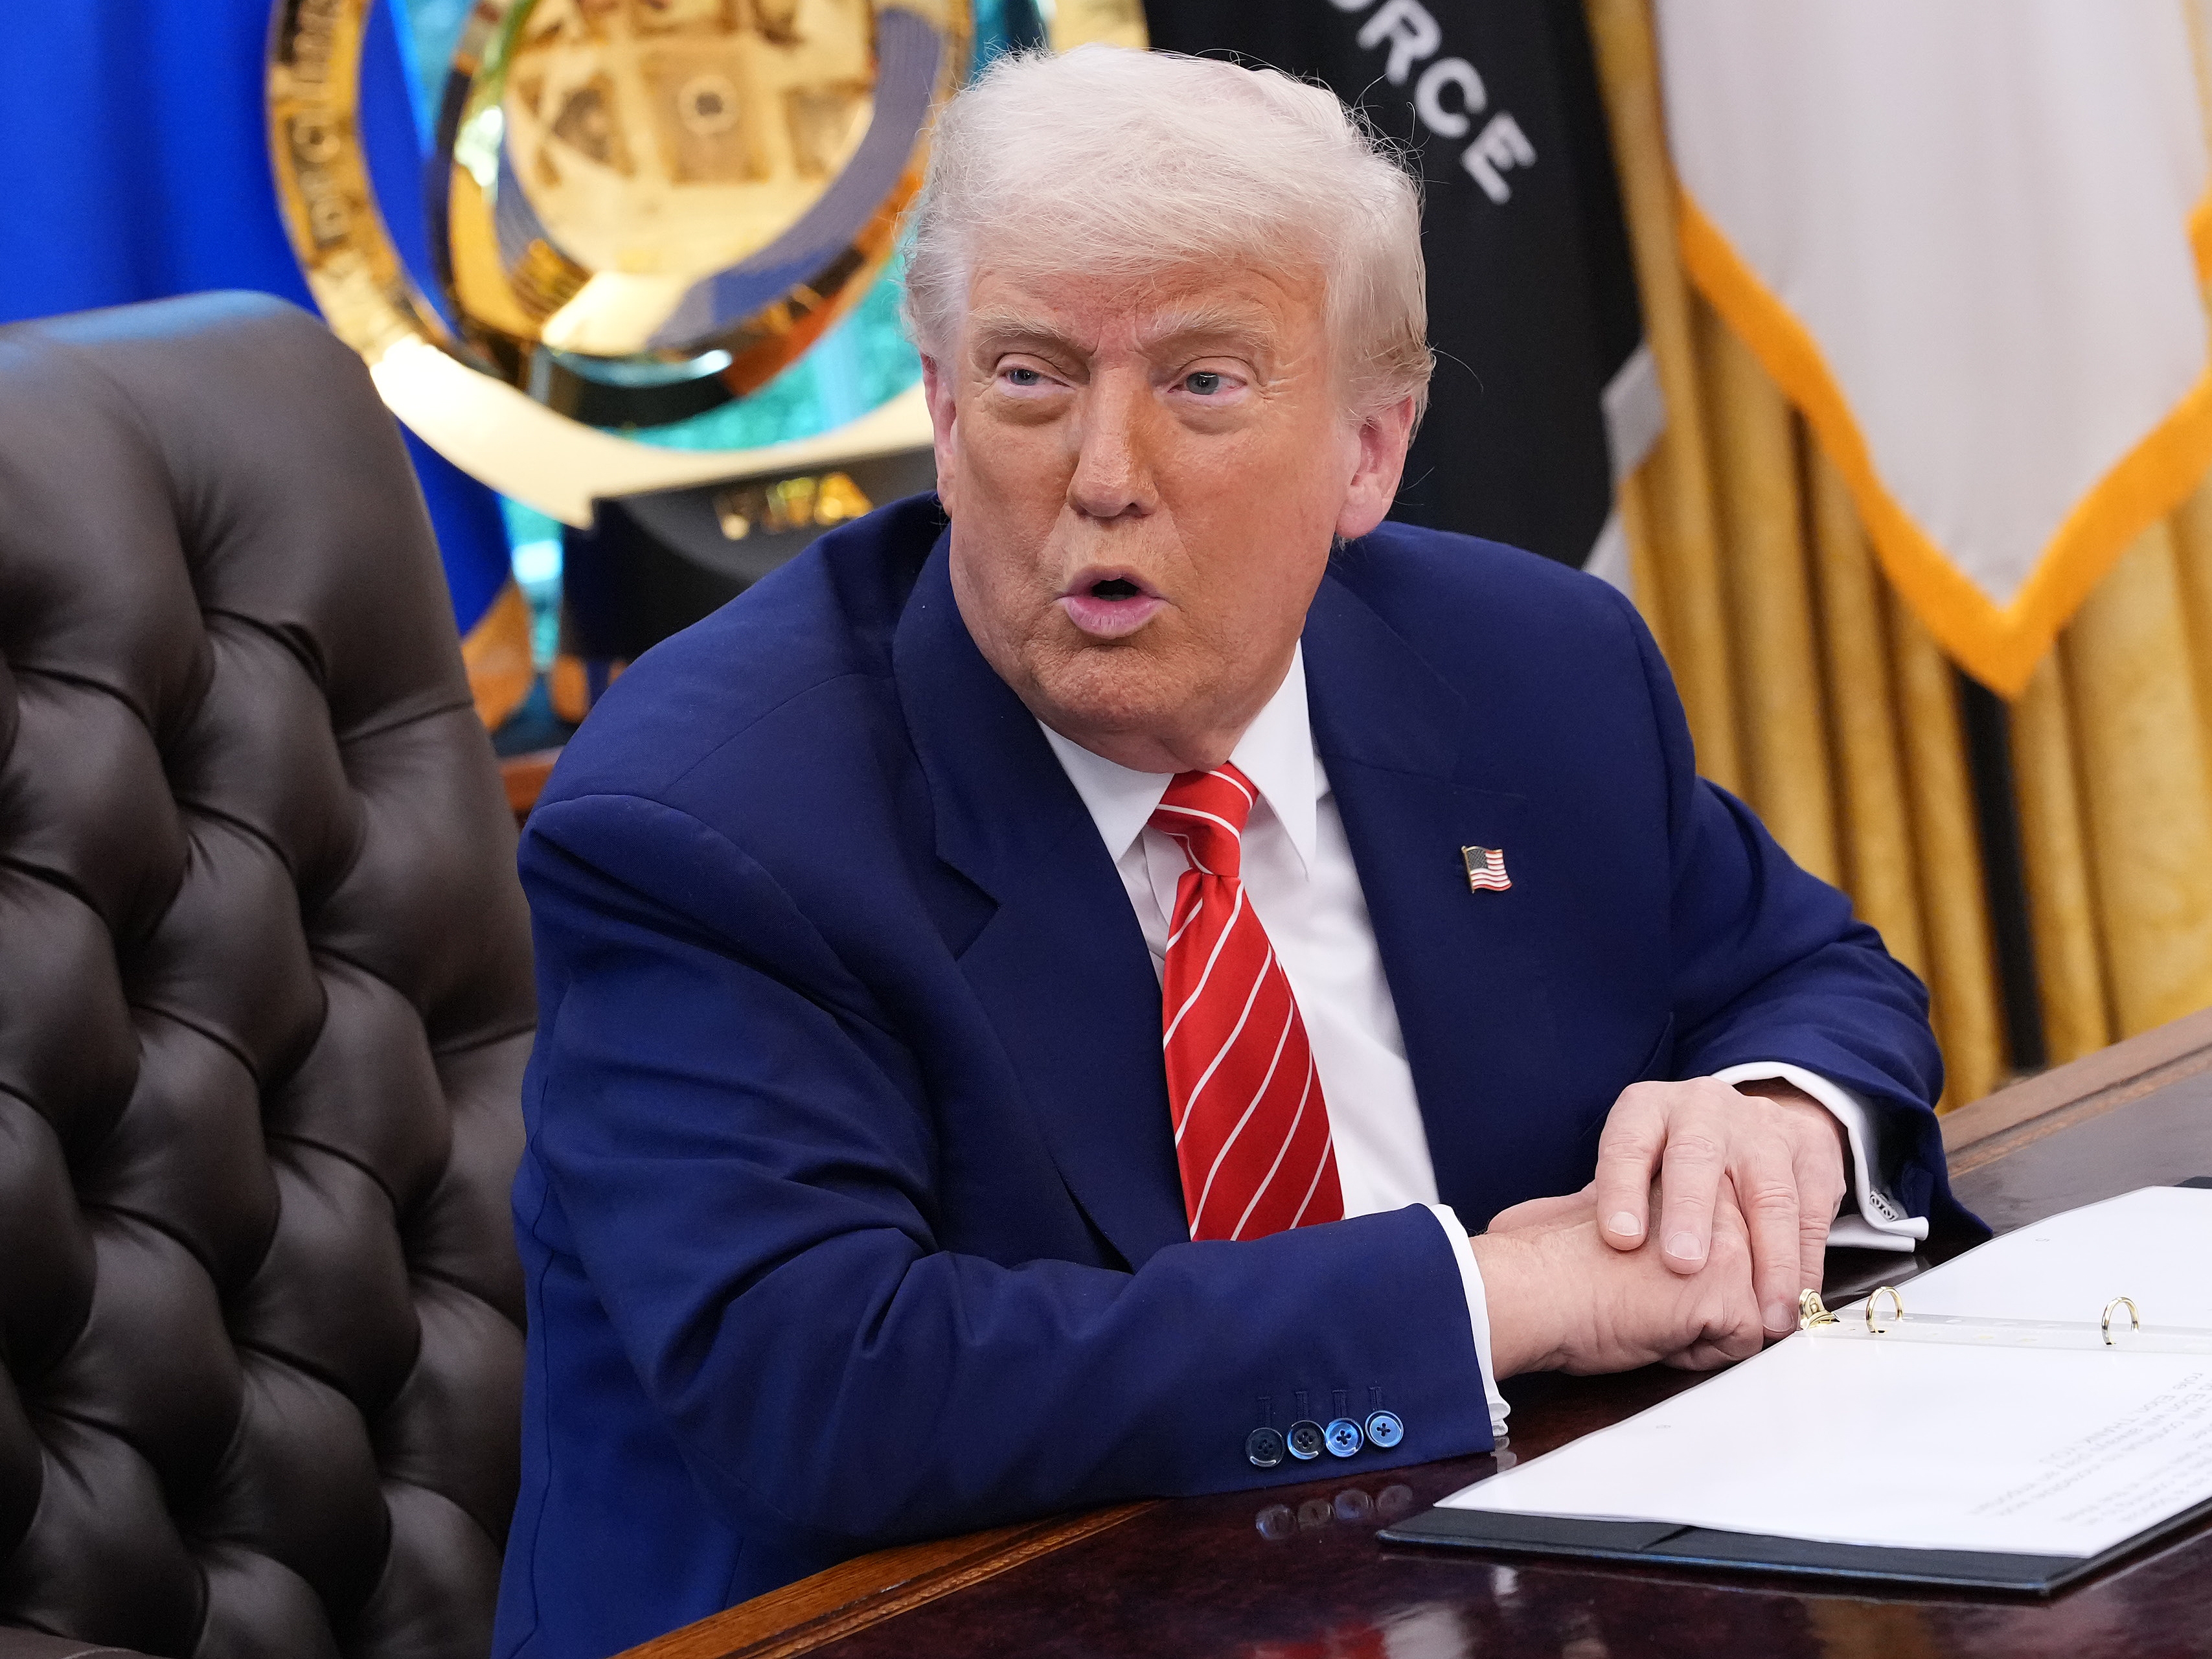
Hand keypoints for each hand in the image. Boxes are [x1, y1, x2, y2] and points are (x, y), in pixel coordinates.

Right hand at [1471, 1183, 1765, 1374]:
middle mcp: (1715, 1197)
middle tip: (1642, 1298)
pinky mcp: (1728, 1286)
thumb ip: (1645, 1208)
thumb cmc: (1548, 1261)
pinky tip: (1652, 1329)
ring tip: (1643, 1310)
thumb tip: (1648, 1225)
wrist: (1527, 1287)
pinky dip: (1698, 1354)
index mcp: (1683, 1173)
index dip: (1688, 1276)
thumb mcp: (1605, 1211)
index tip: (1642, 1280)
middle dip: (1702, 1304)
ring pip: (1749, 1309)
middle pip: (1746, 1275)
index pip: (1725, 1241)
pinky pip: (1742, 1344)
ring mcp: (1728, 1240)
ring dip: (1701, 1327)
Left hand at [1591, 1077, 1847, 1337]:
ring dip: (1768, 1258)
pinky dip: (1806, 1261)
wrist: (1743, 1123)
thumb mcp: (1635, 1164)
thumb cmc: (1671, 1161)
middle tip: (1684, 1266)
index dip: (1621, 1189)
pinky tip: (1798, 1299)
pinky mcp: (1810, 1148)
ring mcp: (1761, 1125)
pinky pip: (1812, 1210)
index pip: (1628, 1143)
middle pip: (1696, 1156)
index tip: (1620, 1239)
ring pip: (1768, 1191)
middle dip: (1691, 1212)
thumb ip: (1617, 1205)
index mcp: (1648, 1109)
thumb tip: (1593, 1267)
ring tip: (1762, 1314)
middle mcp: (1703, 1108)